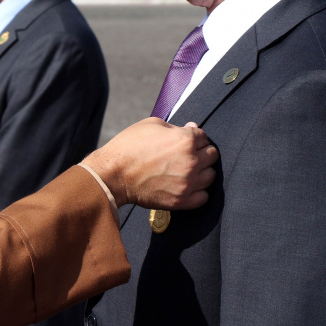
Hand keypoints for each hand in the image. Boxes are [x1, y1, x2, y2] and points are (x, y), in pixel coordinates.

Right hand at [82, 118, 217, 209]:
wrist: (113, 174)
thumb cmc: (129, 146)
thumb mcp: (151, 125)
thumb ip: (175, 126)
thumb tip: (191, 128)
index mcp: (185, 140)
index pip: (204, 136)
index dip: (193, 136)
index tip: (184, 140)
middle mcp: (191, 161)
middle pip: (212, 155)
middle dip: (201, 152)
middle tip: (187, 154)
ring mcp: (188, 183)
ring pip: (211, 175)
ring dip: (202, 171)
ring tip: (187, 170)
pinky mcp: (181, 201)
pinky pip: (204, 197)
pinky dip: (199, 191)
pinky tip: (187, 186)